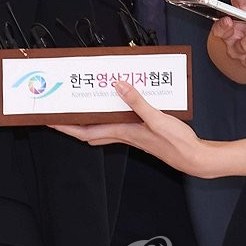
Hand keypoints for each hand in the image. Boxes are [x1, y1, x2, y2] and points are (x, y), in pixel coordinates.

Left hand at [51, 81, 218, 177]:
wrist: (194, 158)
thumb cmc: (177, 144)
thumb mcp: (157, 119)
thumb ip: (138, 102)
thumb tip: (119, 87)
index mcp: (123, 132)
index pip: (85, 131)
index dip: (66, 126)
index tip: (51, 120)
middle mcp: (123, 135)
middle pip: (88, 131)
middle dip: (71, 124)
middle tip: (59, 113)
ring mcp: (131, 136)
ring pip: (101, 129)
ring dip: (89, 120)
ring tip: (81, 107)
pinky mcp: (140, 134)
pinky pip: (116, 125)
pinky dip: (109, 117)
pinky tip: (114, 107)